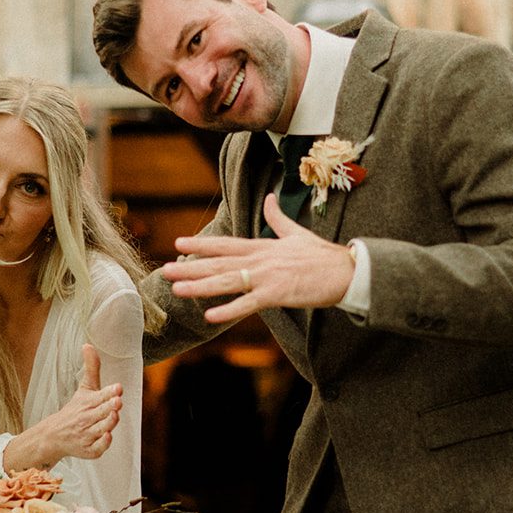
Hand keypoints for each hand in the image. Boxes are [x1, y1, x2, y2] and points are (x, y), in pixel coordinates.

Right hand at [5, 344, 121, 468]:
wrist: (55, 435)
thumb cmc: (75, 410)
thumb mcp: (84, 388)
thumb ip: (91, 368)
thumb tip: (88, 344)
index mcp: (88, 402)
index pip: (100, 396)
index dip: (109, 392)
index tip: (118, 387)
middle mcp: (87, 418)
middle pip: (101, 412)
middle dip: (109, 406)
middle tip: (117, 400)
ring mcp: (87, 435)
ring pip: (100, 429)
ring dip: (108, 422)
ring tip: (114, 414)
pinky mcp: (89, 450)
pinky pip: (97, 448)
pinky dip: (102, 444)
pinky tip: (107, 436)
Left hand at [161, 193, 355, 323]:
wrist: (347, 271)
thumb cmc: (324, 256)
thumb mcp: (297, 233)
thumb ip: (278, 217)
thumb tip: (270, 197)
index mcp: (263, 246)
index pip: (225, 245)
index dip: (201, 244)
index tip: (178, 243)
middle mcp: (261, 259)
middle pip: (219, 263)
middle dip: (190, 266)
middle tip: (164, 270)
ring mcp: (268, 276)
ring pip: (227, 281)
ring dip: (200, 286)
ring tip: (177, 289)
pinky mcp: (278, 293)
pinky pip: (248, 303)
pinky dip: (228, 309)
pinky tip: (209, 315)